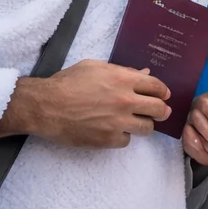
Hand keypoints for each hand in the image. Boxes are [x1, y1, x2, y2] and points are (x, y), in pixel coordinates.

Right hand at [0, 59, 170, 148]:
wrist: (44, 106)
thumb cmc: (66, 83)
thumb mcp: (94, 67)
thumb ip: (122, 71)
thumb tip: (144, 72)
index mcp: (124, 80)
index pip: (157, 87)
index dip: (163, 92)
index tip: (163, 96)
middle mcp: (126, 101)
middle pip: (159, 109)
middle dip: (161, 110)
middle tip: (158, 112)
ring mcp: (119, 122)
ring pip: (147, 128)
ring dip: (143, 125)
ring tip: (134, 122)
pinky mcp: (109, 139)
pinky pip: (127, 140)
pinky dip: (122, 137)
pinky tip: (112, 131)